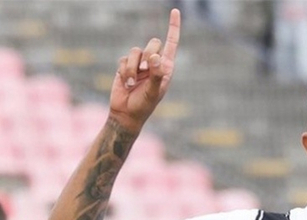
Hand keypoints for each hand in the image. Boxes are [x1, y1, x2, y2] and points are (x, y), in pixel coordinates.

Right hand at [109, 9, 180, 132]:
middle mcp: (154, 63)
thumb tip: (156, 57)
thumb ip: (157, 75)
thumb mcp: (154, 92)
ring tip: (133, 82)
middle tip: (145, 71)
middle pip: (153, 42)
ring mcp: (139, 63)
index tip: (175, 11)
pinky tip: (126, 83)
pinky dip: (124, 72)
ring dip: (132, 68)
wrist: (126, 113)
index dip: (173, 27)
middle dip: (147, 55)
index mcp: (166, 67)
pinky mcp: (125, 65)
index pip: (171, 43)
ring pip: (135, 50)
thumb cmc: (144, 105)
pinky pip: (123, 59)